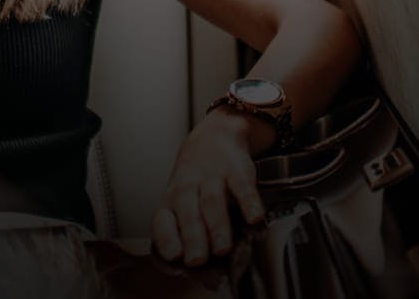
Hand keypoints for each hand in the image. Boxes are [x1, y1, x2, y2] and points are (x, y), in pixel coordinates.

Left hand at [151, 108, 265, 266]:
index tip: (173, 257)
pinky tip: (255, 220)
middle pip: (188, 213)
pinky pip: (243, 187)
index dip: (166, 239)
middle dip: (192, 238)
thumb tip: (210, 282)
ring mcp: (211, 177)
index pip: (162, 221)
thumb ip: (200, 244)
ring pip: (212, 202)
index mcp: (171, 202)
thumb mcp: (189, 208)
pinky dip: (250, 203)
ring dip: (218, 226)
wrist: (215, 136)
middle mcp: (187, 188)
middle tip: (197, 261)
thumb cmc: (198, 182)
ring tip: (223, 248)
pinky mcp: (236, 170)